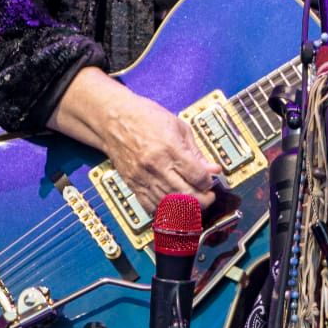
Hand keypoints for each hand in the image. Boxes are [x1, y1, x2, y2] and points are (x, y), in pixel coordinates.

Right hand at [48, 68, 218, 214]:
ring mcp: (143, 177)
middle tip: (208, 197)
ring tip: (194, 202)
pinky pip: (151, 206)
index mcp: (170, 148)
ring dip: (186, 208)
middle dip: (203, 200)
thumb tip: (213, 169)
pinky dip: (164, 210)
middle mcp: (156, 165)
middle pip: (186, 195)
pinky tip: (173, 205)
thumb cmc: (146, 117)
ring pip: (170, 205)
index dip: (208, 182)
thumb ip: (196, 151)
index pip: (197, 176)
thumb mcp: (178, 126)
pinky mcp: (132, 184)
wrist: (114, 119)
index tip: (210, 181)